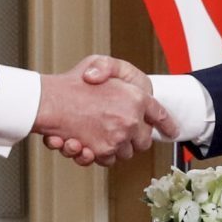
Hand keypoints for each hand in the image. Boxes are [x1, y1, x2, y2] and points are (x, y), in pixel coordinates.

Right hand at [35, 56, 176, 166]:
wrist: (48, 102)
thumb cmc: (71, 83)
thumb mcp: (97, 62)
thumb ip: (112, 70)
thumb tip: (123, 87)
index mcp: (136, 98)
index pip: (160, 115)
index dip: (167, 124)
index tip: (173, 130)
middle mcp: (130, 120)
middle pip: (143, 140)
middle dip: (134, 138)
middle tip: (119, 129)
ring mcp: (117, 138)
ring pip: (125, 152)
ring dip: (115, 147)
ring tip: (98, 134)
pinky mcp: (101, 151)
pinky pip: (107, 159)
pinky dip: (98, 154)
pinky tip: (85, 143)